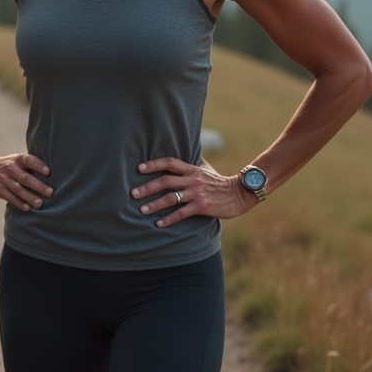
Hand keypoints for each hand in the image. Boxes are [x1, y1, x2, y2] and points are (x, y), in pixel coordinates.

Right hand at [0, 145, 52, 211]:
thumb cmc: (5, 166)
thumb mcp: (15, 160)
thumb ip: (29, 166)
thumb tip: (53, 175)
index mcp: (17, 160)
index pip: (29, 160)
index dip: (38, 165)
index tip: (49, 172)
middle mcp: (10, 168)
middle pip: (26, 177)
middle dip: (39, 186)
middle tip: (50, 193)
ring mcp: (3, 179)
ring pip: (18, 189)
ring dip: (30, 197)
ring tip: (40, 204)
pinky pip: (9, 197)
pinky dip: (18, 203)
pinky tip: (27, 208)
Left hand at [130, 157, 254, 227]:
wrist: (239, 194)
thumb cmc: (219, 181)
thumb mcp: (206, 168)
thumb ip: (193, 161)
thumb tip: (185, 148)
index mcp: (191, 169)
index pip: (170, 163)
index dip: (154, 164)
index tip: (139, 168)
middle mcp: (192, 180)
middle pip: (165, 181)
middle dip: (147, 187)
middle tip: (133, 193)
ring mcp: (196, 193)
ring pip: (171, 198)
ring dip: (154, 205)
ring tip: (141, 210)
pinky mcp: (201, 206)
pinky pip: (182, 213)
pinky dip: (169, 219)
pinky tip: (158, 224)